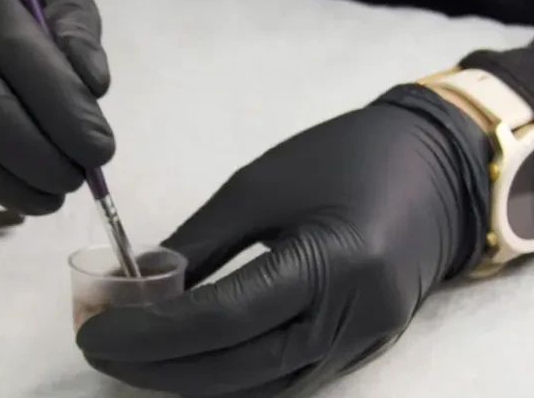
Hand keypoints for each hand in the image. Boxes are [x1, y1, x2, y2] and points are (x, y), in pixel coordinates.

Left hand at [76, 92, 488, 396]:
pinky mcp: (364, 350)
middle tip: (100, 352)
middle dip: (159, 368)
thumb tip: (141, 287)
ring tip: (134, 360)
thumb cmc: (347, 157)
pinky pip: (288, 382)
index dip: (150, 333)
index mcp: (333, 261)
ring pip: (264, 389)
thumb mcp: (261, 185)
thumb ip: (201, 242)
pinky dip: (233, 378)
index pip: (223, 318)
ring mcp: (365, 343)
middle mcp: (354, 317)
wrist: (440, 168)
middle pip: (240, 369)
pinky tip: (189, 363)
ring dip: (192, 381)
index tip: (93, 332)